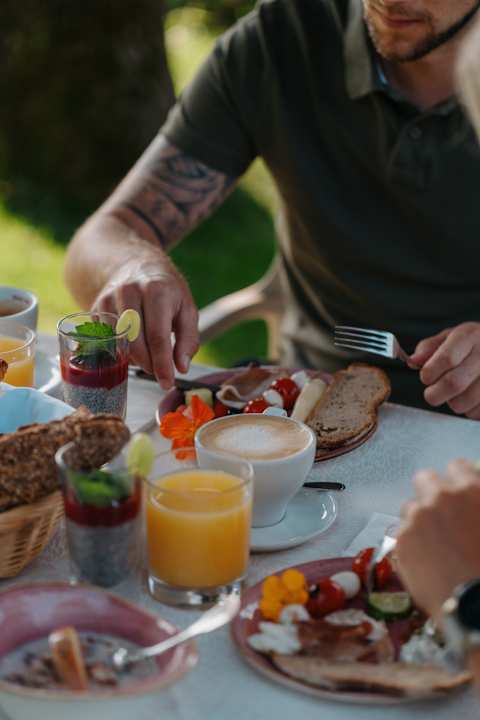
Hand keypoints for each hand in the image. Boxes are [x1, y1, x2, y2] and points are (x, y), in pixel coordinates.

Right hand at [93, 250, 198, 388]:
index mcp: (156, 291)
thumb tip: (181, 368)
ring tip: (149, 357)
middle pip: (135, 343)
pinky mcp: (96, 308)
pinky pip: (106, 340)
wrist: (135, 263)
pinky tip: (133, 347)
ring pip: (118, 343)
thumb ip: (188, 339)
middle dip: (149, 365)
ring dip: (135, 359)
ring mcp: (108, 299)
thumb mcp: (187, 308)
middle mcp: (129, 292)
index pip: (157, 336)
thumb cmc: (166, 290)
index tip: (167, 383)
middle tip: (160, 374)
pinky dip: (121, 350)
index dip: (162, 364)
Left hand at [396, 459, 479, 619]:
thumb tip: (474, 497)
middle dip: (433, 493)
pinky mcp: (401, 540)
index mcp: (470, 489)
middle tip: (443, 515)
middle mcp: (440, 497)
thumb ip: (479, 501)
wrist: (477, 605)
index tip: (460, 494)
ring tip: (434, 542)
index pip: (456, 467)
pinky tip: (426, 559)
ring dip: (420, 517)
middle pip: (426, 479)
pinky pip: (402, 531)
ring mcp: (417, 517)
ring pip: (410, 506)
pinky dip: (412, 541)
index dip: (459, 481)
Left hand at [408, 323, 479, 417]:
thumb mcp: (450, 337)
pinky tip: (471, 397)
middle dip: (434, 393)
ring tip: (455, 393)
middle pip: (453, 383)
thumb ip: (428, 348)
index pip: (447, 358)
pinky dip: (468, 409)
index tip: (426, 377)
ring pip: (463, 402)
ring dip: (452, 402)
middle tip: (432, 392)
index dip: (429, 372)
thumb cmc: (471, 345)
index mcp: (470, 336)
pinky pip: (475, 412)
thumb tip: (413, 361)